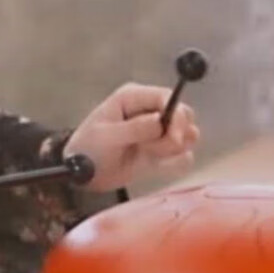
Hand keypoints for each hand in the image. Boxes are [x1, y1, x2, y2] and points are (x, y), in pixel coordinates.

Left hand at [63, 83, 200, 191]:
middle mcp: (150, 110)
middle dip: (175, 135)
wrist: (85, 175)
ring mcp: (159, 130)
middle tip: (156, 150)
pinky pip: (184, 155)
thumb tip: (159, 122)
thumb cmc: (88, 149)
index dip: (176, 115)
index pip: (167, 97)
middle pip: (184, 114)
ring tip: (148, 154)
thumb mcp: (106, 137)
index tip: (174, 137)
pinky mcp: (163, 150)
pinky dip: (174, 163)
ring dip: (173, 150)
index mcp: (133, 97)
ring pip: (188, 135)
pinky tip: (153, 164)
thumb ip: (134, 129)